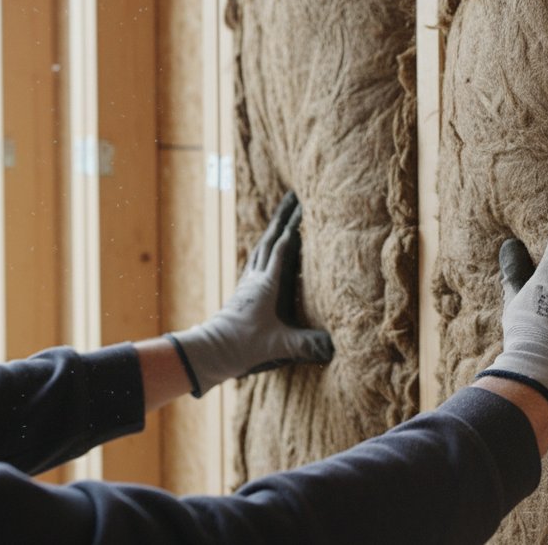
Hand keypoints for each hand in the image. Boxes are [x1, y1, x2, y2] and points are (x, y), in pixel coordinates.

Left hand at [167, 191, 333, 396]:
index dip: (294, 227)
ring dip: (272, 229)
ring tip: (282, 215)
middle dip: (283, 217)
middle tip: (293, 196)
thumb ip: (307, 345)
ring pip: (260, 247)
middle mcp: (256, 279)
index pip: (282, 249)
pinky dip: (264, 247)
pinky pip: (255, 260)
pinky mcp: (243, 292)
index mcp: (267, 285)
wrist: (211, 351)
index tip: (305, 207)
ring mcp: (247, 284)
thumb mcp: (279, 346)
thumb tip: (336, 348)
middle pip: (269, 239)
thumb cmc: (243, 346)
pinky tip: (264, 249)